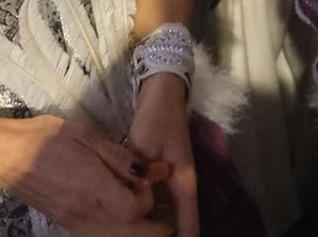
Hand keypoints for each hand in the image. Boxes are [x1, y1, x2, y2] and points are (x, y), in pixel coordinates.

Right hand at [0, 114, 169, 234]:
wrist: (6, 155)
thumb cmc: (47, 138)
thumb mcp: (87, 137)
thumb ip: (121, 158)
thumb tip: (154, 171)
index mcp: (92, 187)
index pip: (134, 209)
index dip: (148, 198)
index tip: (147, 179)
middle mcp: (85, 212)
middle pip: (129, 230)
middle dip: (149, 220)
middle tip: (155, 202)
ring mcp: (74, 221)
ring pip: (114, 234)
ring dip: (133, 225)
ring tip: (139, 204)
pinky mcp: (66, 223)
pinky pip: (98, 231)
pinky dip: (114, 225)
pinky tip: (117, 209)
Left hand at [123, 76, 197, 236]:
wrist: (163, 93)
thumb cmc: (157, 120)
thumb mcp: (143, 148)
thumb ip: (137, 177)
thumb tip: (129, 201)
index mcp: (184, 183)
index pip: (188, 224)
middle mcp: (182, 185)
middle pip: (179, 222)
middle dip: (165, 234)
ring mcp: (174, 179)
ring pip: (168, 212)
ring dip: (156, 224)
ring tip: (136, 230)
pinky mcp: (164, 173)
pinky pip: (159, 200)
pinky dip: (150, 210)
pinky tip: (133, 212)